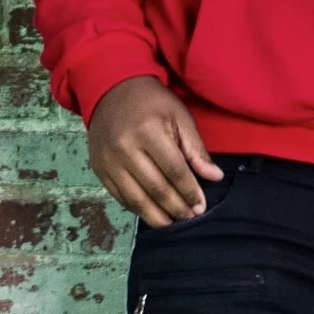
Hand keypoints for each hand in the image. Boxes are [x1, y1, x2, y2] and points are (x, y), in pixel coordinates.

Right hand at [87, 76, 222, 227]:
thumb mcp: (180, 117)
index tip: (201, 206)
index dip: (189, 192)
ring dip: (156, 216)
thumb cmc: (153, 102)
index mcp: (148, 132)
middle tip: (190, 217)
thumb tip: (214, 177)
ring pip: (135, 198)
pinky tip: (152, 213)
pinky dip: (137, 208)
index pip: (174, 171)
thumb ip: (196, 149)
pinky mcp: (98, 168)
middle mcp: (124, 148)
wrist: (111, 90)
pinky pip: (119, 195)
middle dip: (176, 207)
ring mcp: (108, 161)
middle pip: (155, 188)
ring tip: (173, 223)